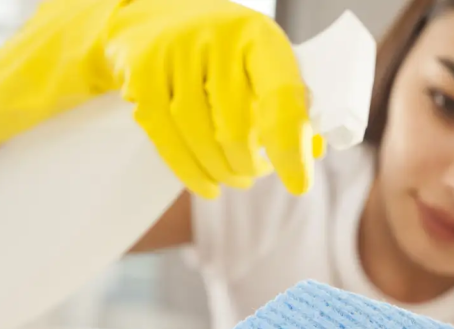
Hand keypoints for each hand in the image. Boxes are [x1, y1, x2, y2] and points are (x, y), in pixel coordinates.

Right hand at [0, 0, 317, 198]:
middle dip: (250, 165)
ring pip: (199, 136)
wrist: (156, 14)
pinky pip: (165, 137)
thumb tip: (312, 153)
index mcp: (259, 36)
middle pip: (235, 127)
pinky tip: (207, 186)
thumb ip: (290, 104)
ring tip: (235, 179)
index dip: (291, 146)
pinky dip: (190, 172)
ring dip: (221, 171)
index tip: (298, 184)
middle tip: (255, 174)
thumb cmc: (226, 51)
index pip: (282, 96)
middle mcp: (216, 38)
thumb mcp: (263, 62)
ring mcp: (173, 54)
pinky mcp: (141, 75)